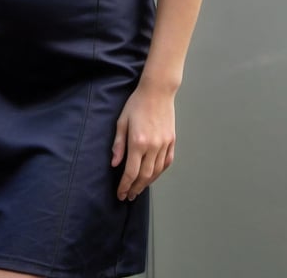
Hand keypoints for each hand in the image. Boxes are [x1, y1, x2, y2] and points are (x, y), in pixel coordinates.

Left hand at [111, 82, 175, 200]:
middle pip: (144, 176)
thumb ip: (118, 144)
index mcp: (138, 142)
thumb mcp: (122, 121)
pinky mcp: (171, 141)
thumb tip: (115, 163)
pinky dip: (160, 172)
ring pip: (157, 172)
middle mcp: (153, 146)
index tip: (121, 193)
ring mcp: (164, 144)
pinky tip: (153, 175)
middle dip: (135, 188)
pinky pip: (167, 162)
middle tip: (129, 195)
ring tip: (139, 188)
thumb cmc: (137, 104)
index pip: (131, 172)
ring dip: (147, 183)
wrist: (157, 91)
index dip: (125, 186)